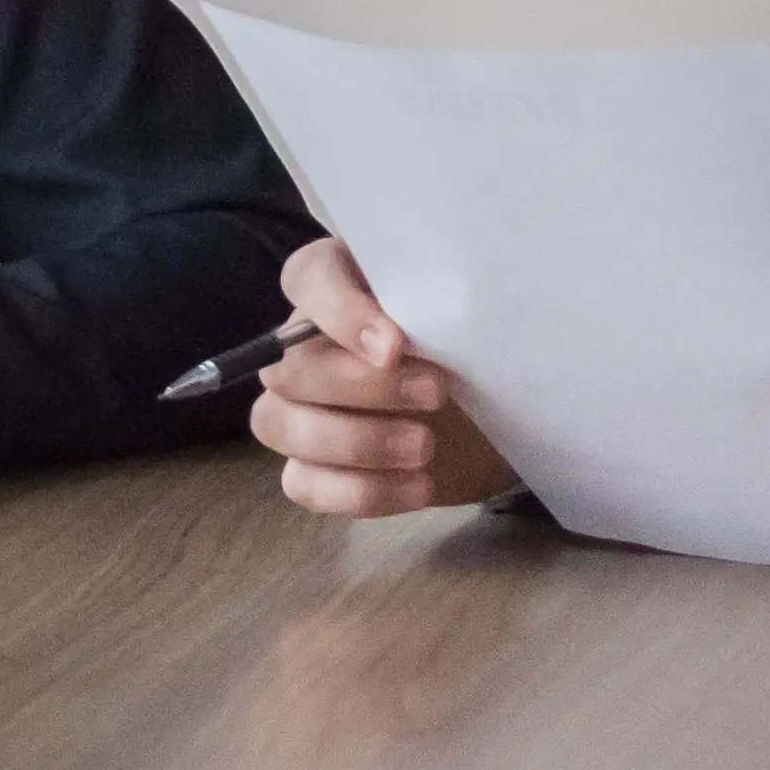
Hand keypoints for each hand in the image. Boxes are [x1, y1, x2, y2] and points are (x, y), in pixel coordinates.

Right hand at [247, 234, 515, 516]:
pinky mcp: (309, 467)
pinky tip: (419, 486)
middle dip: (364, 387)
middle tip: (436, 395)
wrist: (492, 420)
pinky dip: (361, 490)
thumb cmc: (473, 351)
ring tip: (425, 447)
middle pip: (290, 365)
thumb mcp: (467, 319)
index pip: (306, 279)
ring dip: (356, 441)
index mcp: (339, 285)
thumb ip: (436, 309)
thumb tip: (405, 340)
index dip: (340, 313)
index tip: (396, 346)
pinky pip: (302, 484)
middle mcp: (303, 345)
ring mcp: (294, 409)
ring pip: (277, 424)